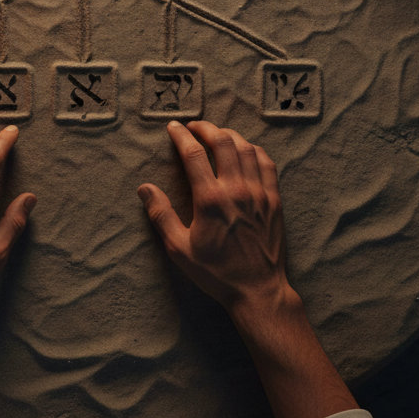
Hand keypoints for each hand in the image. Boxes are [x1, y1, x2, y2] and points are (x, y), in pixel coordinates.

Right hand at [137, 120, 291, 316]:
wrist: (258, 291)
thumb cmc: (216, 273)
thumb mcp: (179, 248)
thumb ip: (161, 215)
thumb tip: (144, 188)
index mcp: (210, 199)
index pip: (193, 154)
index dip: (181, 135)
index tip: (173, 127)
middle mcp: (236, 189)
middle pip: (222, 142)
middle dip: (205, 128)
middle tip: (193, 126)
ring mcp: (259, 192)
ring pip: (246, 148)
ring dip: (229, 135)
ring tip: (216, 134)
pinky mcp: (274, 199)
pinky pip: (267, 163)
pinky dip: (254, 149)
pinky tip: (245, 149)